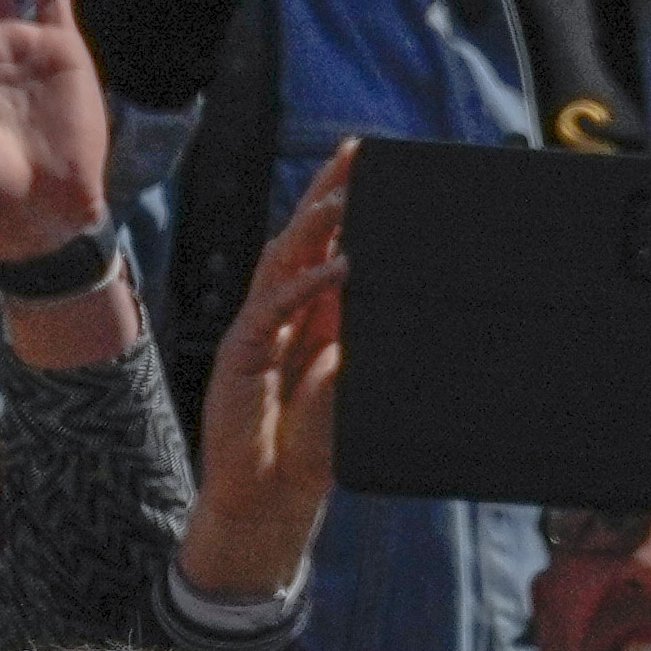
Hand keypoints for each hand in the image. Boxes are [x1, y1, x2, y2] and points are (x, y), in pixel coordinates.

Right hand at [178, 146, 347, 601]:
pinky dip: (305, 283)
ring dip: (313, 225)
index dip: (345, 204)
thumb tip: (407, 305)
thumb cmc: (311, 448)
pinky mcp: (243, 350)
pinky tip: (336, 266)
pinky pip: (274, 305)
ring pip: (284, 259)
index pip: (328, 244)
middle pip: (303, 237)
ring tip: (344, 197)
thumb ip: (366, 346)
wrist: (268, 498)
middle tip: (354, 153)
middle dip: (327, 193)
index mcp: (313, 313)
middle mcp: (285, 310)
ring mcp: (260, 326)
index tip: (372, 164)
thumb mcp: (353, 387)